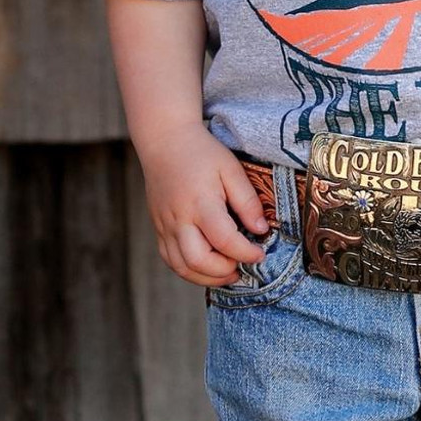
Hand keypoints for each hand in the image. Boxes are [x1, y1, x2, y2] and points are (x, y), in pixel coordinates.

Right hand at [138, 123, 270, 286]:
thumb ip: (247, 200)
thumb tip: (261, 230)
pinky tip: (207, 266)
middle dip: (223, 272)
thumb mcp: (231, 169)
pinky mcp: (158, 229)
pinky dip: (189, 270)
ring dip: (206, 278)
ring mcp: (165, 227)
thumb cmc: (202, 153)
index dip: (245, 253)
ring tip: (228, 272)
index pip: (224, 240)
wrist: (165, 142)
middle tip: (243, 267)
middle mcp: (179, 219)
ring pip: (181, 267)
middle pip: (198, 261)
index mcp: (200, 203)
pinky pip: (170, 260)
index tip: (260, 254)